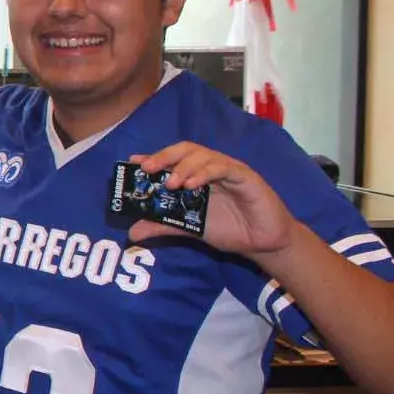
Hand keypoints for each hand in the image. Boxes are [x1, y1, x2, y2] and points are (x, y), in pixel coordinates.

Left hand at [129, 143, 296, 256]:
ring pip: (203, 155)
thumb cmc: (230, 230)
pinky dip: (205, 173)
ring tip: (170, 182)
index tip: (133, 162)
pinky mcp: (245, 177)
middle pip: (185, 150)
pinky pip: (224, 168)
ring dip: (183, 166)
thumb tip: (131, 233)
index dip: (153, 157)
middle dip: (164, 156)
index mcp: (196, 176)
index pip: (173, 159)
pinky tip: (191, 185)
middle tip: (147, 168)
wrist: (262, 244)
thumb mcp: (188, 229)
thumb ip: (162, 226)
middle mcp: (210, 169)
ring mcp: (228, 170)